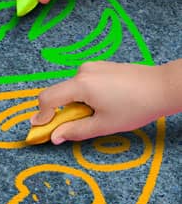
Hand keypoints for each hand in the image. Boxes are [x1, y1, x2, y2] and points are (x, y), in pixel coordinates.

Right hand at [30, 61, 168, 143]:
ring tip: (94, 114)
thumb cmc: (136, 107)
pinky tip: (102, 103)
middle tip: (69, 126)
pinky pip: (82, 83)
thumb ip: (75, 131)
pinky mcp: (100, 66)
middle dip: (58, 111)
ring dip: (72, 104)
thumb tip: (55, 137)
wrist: (163, 86)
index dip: (41, 115)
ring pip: (70, 89)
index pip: (47, 99)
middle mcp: (82, 72)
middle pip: (58, 93)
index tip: (39, 128)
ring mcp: (92, 67)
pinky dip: (82, 96)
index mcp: (81, 85)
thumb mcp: (103, 125)